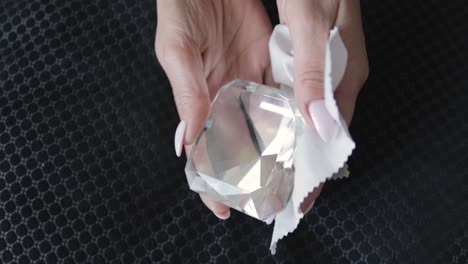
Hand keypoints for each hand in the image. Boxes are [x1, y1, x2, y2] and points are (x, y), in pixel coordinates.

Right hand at [155, 0, 272, 218]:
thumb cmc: (181, 9)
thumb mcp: (178, 50)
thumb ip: (186, 92)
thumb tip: (187, 141)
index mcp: (199, 101)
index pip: (203, 150)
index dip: (210, 181)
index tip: (225, 209)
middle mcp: (224, 97)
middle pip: (239, 144)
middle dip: (253, 172)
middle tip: (271, 198)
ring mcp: (247, 81)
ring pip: (265, 122)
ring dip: (278, 147)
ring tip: (293, 174)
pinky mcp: (267, 62)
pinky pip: (282, 92)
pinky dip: (293, 111)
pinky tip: (305, 129)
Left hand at [277, 0, 368, 211]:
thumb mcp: (311, 24)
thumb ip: (313, 73)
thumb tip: (320, 125)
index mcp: (347, 73)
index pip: (332, 133)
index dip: (315, 165)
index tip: (300, 196)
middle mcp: (338, 75)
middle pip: (318, 127)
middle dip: (298, 158)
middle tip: (275, 187)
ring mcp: (323, 66)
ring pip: (305, 112)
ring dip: (287, 136)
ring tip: (264, 164)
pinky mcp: (308, 56)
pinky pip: (295, 92)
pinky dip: (280, 110)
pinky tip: (262, 121)